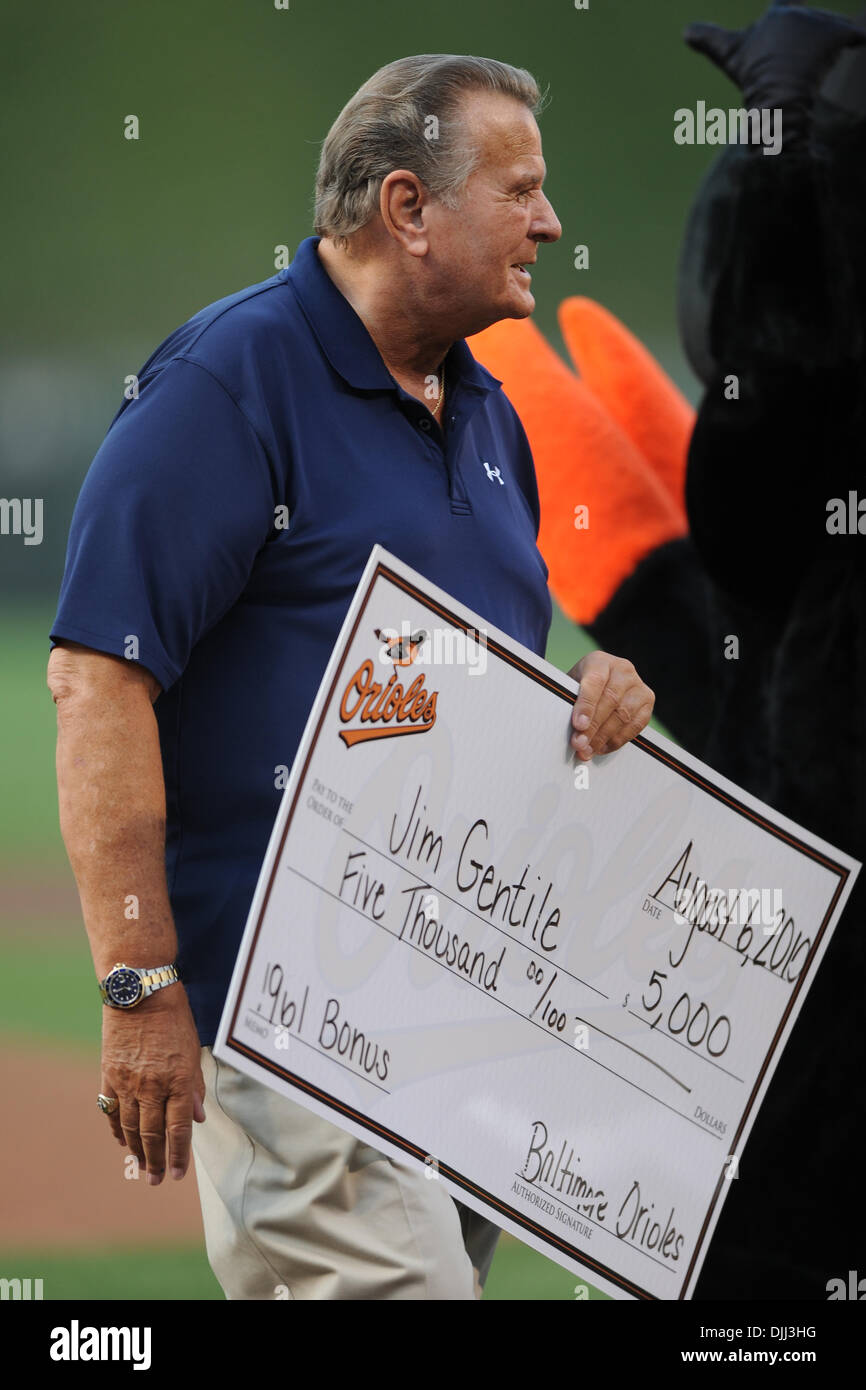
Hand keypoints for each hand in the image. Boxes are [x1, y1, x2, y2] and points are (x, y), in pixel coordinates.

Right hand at [100, 985, 205, 1184]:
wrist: (140, 993)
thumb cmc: (174, 1017)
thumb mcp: (193, 1049)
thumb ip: (194, 1086)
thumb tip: (197, 1117)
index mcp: (178, 1080)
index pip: (179, 1129)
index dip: (179, 1155)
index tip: (178, 1175)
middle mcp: (152, 1086)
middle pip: (152, 1134)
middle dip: (157, 1161)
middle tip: (158, 1180)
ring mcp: (127, 1082)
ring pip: (130, 1127)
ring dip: (136, 1151)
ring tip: (142, 1167)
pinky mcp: (109, 1074)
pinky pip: (110, 1109)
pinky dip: (116, 1128)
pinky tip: (121, 1141)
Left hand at [567, 651, 654, 759]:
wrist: (599, 684)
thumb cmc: (581, 686)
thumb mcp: (571, 687)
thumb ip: (570, 702)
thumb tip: (571, 729)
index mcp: (600, 661)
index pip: (594, 682)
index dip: (586, 705)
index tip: (578, 725)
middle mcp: (623, 670)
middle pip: (610, 700)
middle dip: (593, 727)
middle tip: (580, 744)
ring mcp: (638, 685)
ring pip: (624, 715)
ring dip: (604, 737)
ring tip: (588, 750)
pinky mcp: (647, 702)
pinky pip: (635, 725)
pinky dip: (617, 740)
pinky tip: (602, 747)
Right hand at [684, 0, 864, 147]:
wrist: (777, 95)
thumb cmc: (752, 76)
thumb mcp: (728, 55)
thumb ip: (707, 38)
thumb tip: (684, 31)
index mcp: (777, 13)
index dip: (787, 2)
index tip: (789, 2)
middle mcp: (800, 13)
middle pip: (810, 25)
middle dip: (806, 43)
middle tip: (794, 67)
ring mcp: (820, 24)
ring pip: (828, 33)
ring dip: (823, 49)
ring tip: (808, 70)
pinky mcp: (838, 34)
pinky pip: (855, 34)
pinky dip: (856, 38)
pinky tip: (857, 42)